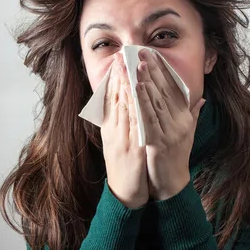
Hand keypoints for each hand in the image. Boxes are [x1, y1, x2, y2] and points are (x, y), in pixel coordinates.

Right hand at [101, 53, 148, 208]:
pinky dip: (134, 112)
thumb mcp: (122, 141)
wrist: (124, 192)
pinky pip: (132, 128)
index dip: (115, 79)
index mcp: (112, 128)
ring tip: (127, 70)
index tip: (119, 60)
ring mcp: (121, 141)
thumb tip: (127, 102)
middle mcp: (113, 132)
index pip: (113, 99)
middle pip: (115, 100)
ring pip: (122, 111)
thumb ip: (126, 121)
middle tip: (121, 57)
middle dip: (119, 78)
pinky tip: (137, 100)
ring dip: (125, 90)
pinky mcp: (130, 151)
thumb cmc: (124, 165)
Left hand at [135, 50, 205, 200]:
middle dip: (152, 71)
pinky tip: (136, 90)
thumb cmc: (177, 155)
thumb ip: (192, 114)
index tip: (152, 55)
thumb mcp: (188, 132)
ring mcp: (170, 132)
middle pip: (165, 92)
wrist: (172, 182)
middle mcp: (180, 122)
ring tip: (137, 66)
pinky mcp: (159, 142)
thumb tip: (201, 98)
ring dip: (146, 82)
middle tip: (141, 52)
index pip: (174, 89)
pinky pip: (148, 118)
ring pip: (156, 102)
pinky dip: (142, 103)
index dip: (163, 71)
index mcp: (185, 117)